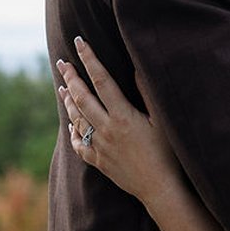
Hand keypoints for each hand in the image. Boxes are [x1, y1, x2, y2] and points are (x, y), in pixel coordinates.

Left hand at [56, 40, 181, 206]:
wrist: (159, 188)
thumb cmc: (167, 153)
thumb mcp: (162, 121)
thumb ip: (148, 94)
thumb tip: (136, 68)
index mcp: (122, 116)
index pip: (101, 81)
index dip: (90, 59)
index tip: (79, 42)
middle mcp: (107, 130)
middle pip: (82, 98)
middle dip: (71, 78)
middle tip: (62, 62)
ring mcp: (100, 147)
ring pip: (77, 120)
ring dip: (68, 102)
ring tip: (62, 88)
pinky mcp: (99, 161)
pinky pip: (80, 144)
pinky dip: (73, 132)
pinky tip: (71, 125)